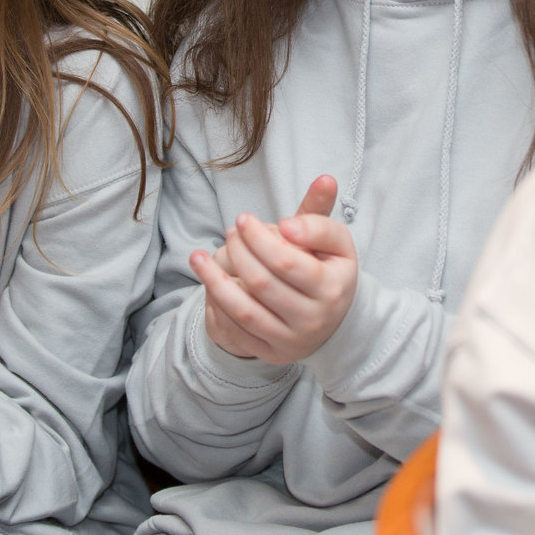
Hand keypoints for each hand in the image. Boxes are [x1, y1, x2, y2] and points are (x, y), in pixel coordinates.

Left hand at [190, 176, 356, 365]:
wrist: (334, 323)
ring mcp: (290, 341)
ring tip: (199, 256)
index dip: (259, 238)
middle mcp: (313, 320)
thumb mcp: (335, 242)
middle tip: (229, 232)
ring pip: (244, 311)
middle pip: (262, 283)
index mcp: (332, 288)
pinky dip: (217, 305)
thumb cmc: (328, 271)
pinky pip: (235, 331)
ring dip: (215, 280)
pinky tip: (208, 282)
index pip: (287, 261)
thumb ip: (322, 212)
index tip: (243, 219)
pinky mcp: (271, 353)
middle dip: (238, 252)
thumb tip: (322, 180)